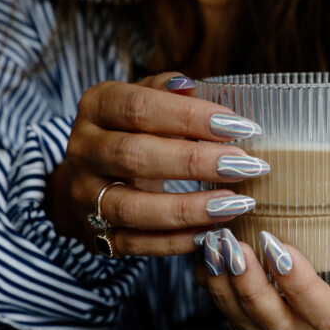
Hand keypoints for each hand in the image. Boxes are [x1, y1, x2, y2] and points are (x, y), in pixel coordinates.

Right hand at [45, 73, 267, 255]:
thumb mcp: (146, 100)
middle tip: (245, 165)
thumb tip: (193, 86)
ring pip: (133, 207)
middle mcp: (84, 149)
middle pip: (135, 155)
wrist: (94, 174)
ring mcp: (86, 196)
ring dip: (189, 208)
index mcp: (97, 106)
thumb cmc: (134, 129)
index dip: (191, 117)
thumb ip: (169, 92)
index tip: (239, 127)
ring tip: (235, 203)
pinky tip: (212, 232)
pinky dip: (176, 241)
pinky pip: (136, 243)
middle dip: (195, 162)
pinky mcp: (97, 234)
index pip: (140, 108)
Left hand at [193, 201, 329, 329]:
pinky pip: (225, 306)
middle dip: (252, 288)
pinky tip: (205, 249)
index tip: (278, 247)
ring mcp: (280, 321)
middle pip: (278, 324)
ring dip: (224, 284)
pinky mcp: (254, 309)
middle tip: (235, 247)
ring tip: (214, 243)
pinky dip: (211, 280)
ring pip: (245, 318)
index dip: (301, 287)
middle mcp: (311, 327)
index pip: (327, 316)